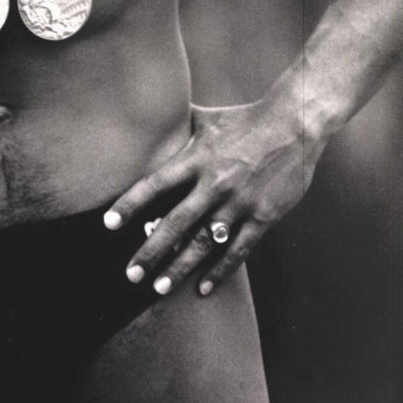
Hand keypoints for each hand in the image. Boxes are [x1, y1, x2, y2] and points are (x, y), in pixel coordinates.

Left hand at [104, 100, 323, 297]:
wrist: (293, 124)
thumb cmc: (245, 119)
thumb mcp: (207, 117)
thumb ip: (178, 123)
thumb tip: (149, 114)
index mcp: (197, 158)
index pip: (155, 184)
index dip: (130, 204)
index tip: (108, 225)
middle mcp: (214, 183)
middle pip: (175, 222)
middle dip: (150, 250)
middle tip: (130, 274)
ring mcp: (239, 202)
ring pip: (204, 242)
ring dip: (180, 267)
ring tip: (159, 288)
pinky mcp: (263, 216)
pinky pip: (238, 249)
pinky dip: (220, 271)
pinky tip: (203, 288)